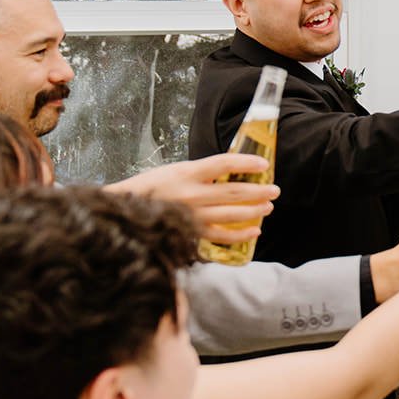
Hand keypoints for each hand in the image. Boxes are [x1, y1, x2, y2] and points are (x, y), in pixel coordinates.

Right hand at [107, 154, 277, 245]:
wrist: (124, 208)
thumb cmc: (151, 187)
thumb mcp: (175, 170)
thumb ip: (201, 173)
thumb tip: (231, 174)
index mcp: (186, 172)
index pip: (223, 164)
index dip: (246, 163)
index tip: (263, 164)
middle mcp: (191, 194)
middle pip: (234, 192)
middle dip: (259, 191)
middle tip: (275, 190)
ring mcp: (191, 215)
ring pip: (231, 214)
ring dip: (254, 211)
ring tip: (268, 207)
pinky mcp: (191, 232)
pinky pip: (221, 236)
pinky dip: (240, 234)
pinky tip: (254, 230)